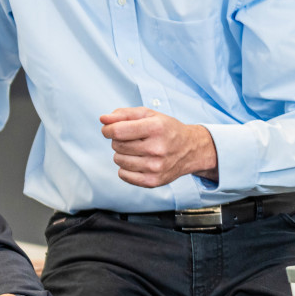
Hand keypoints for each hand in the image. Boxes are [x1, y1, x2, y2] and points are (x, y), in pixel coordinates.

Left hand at [100, 107, 217, 187]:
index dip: (108, 129)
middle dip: (119, 140)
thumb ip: (123, 114)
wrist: (191, 149)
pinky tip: (138, 161)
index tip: (110, 129)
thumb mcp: (148, 114)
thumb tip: (103, 119)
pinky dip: (125, 168)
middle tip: (133, 139)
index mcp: (156, 128)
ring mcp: (156, 167)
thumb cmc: (166, 129)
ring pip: (118, 160)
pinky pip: (123, 175)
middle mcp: (157, 148)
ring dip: (122, 154)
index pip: (117, 131)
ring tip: (137, 150)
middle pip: (116, 145)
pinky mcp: (153, 181)